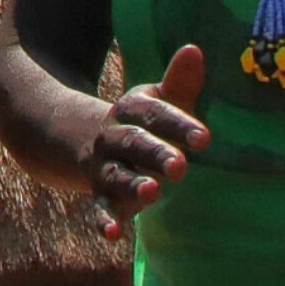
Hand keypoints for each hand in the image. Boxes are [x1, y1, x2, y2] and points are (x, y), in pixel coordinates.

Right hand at [78, 44, 205, 237]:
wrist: (79, 137)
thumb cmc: (140, 123)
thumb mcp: (155, 100)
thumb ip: (179, 81)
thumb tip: (195, 48)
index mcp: (133, 109)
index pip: (157, 114)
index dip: (180, 125)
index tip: (206, 139)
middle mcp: (116, 136)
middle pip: (136, 143)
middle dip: (157, 153)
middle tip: (180, 166)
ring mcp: (105, 165)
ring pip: (117, 175)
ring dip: (133, 184)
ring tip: (152, 193)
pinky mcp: (100, 194)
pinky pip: (100, 208)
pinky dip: (104, 222)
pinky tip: (111, 237)